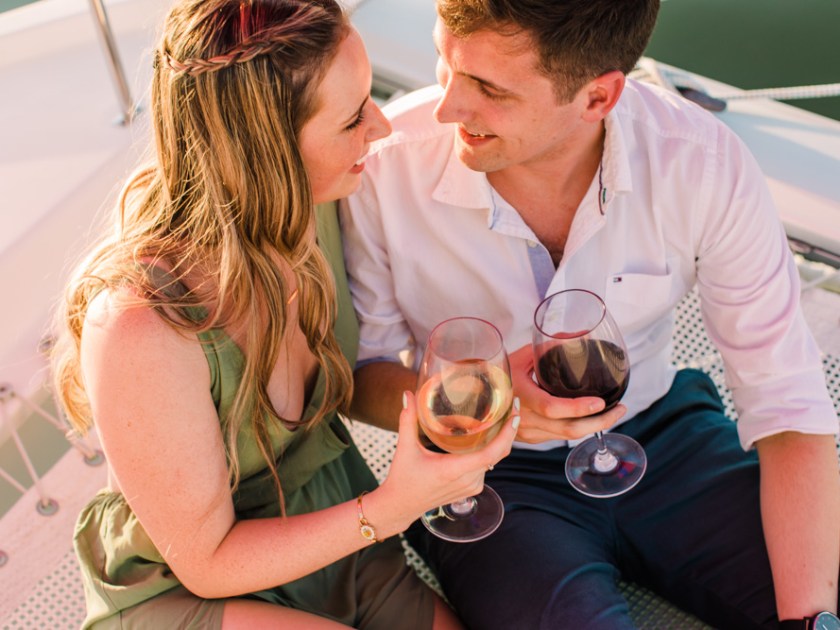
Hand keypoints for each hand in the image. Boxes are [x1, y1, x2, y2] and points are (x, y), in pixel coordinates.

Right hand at [379, 391, 519, 527]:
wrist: (400, 506)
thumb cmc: (402, 478)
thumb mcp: (405, 448)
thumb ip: (408, 420)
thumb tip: (408, 394)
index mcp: (454, 470)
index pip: (490, 454)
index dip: (506, 436)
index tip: (515, 417)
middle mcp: (468, 480)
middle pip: (498, 455)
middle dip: (509, 432)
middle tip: (514, 408)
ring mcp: (472, 487)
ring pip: (493, 461)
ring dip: (500, 441)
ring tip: (503, 418)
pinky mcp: (472, 489)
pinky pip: (487, 467)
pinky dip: (491, 452)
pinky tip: (489, 437)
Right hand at [508, 345, 625, 443]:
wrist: (475, 401)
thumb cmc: (497, 375)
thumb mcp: (518, 357)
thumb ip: (544, 348)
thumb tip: (574, 336)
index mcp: (520, 396)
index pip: (552, 408)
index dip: (578, 408)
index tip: (601, 402)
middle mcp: (524, 419)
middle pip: (568, 430)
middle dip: (600, 423)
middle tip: (619, 409)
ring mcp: (528, 433)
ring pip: (566, 436)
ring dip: (593, 427)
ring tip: (612, 413)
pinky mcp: (531, 439)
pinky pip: (558, 436)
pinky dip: (578, 428)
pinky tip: (590, 418)